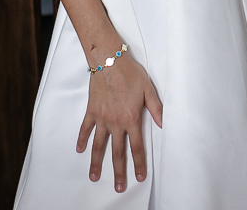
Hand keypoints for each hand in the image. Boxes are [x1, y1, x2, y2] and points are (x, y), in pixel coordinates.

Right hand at [77, 50, 162, 191]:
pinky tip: (80, 150)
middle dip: (119, 172)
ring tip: (95, 177)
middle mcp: (115, 122)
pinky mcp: (91, 111)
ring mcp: (101, 118)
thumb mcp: (149, 90)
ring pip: (99, 145)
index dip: (139, 163)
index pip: (137, 147)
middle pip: (117, 152)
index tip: (139, 177)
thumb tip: (165, 125)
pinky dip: (82, 140)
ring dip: (97, 163)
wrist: (109, 60)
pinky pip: (85, 129)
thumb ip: (156, 109)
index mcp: (131, 118)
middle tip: (119, 187)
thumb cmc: (130, 73)